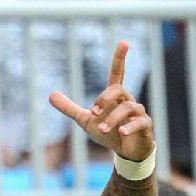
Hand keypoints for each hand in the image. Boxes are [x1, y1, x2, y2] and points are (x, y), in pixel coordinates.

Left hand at [49, 41, 154, 161]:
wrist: (125, 153)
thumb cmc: (108, 133)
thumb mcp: (85, 120)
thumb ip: (69, 108)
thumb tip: (50, 94)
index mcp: (114, 97)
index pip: (117, 73)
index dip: (119, 58)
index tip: (123, 42)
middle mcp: (128, 100)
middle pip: (118, 89)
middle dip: (104, 99)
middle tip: (93, 113)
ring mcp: (138, 113)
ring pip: (128, 107)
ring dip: (112, 118)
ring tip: (101, 129)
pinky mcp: (145, 125)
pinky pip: (140, 122)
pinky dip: (129, 126)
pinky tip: (121, 132)